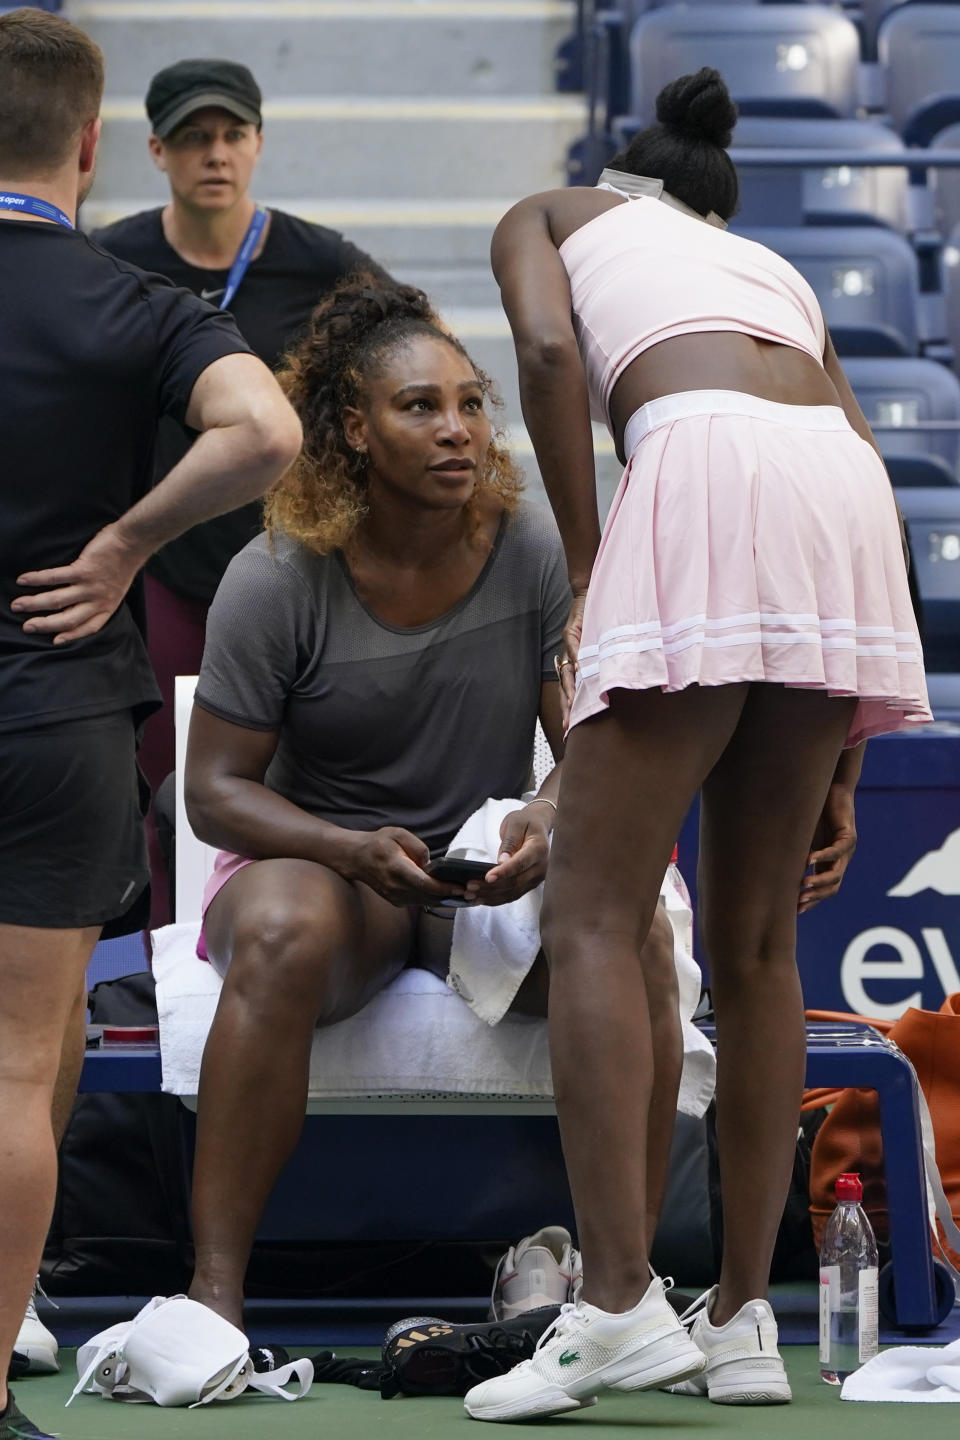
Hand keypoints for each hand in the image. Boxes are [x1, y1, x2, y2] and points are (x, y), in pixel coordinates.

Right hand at [13, 523, 147, 644]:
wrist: (133, 543)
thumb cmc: (122, 564)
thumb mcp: (116, 589)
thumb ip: (99, 599)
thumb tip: (77, 603)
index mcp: (107, 607)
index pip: (88, 628)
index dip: (71, 636)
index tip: (54, 641)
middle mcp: (99, 601)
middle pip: (68, 620)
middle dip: (45, 625)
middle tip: (27, 627)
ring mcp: (91, 586)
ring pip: (58, 601)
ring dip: (35, 603)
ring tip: (17, 605)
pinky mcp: (84, 570)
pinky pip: (55, 577)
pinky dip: (37, 579)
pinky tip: (23, 580)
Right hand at [344, 827, 465, 907]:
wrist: (356, 858)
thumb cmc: (378, 843)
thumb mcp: (397, 834)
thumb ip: (417, 847)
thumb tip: (431, 864)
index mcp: (397, 869)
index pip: (425, 884)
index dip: (446, 889)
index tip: (462, 888)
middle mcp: (396, 887)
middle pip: (430, 897)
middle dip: (452, 896)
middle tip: (473, 893)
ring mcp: (395, 896)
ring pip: (426, 902)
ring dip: (446, 900)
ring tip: (466, 896)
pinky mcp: (396, 901)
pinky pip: (419, 902)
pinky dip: (434, 900)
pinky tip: (448, 895)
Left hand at [463, 805, 550, 906]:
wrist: (538, 826)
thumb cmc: (525, 822)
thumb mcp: (515, 824)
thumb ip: (510, 842)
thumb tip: (502, 862)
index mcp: (539, 849)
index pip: (520, 864)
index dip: (504, 872)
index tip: (487, 877)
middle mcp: (541, 867)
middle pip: (516, 882)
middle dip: (491, 887)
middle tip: (469, 887)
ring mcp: (536, 878)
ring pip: (512, 892)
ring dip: (490, 896)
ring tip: (470, 895)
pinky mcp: (529, 884)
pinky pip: (512, 895)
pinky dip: (495, 899)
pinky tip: (480, 900)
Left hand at [556, 590, 586, 725]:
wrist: (588, 594)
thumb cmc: (595, 619)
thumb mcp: (598, 644)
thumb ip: (597, 661)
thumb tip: (604, 682)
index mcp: (574, 662)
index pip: (571, 689)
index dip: (570, 707)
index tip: (570, 727)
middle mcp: (569, 656)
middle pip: (565, 686)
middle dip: (567, 706)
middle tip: (568, 725)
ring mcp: (569, 646)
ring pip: (567, 673)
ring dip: (570, 690)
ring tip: (572, 706)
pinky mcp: (572, 633)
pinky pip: (576, 650)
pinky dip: (577, 661)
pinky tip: (580, 674)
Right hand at [799, 784, 856, 913]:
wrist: (832, 790)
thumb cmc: (813, 813)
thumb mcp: (801, 838)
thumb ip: (794, 853)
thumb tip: (769, 866)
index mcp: (829, 863)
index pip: (823, 890)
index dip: (811, 901)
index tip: (796, 911)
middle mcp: (840, 860)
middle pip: (832, 888)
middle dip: (815, 897)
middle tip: (799, 903)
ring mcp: (847, 850)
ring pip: (836, 874)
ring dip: (820, 881)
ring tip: (803, 885)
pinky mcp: (849, 836)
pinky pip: (836, 851)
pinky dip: (823, 856)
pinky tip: (809, 859)